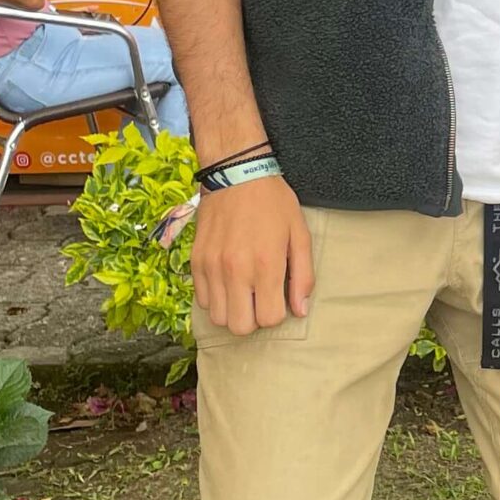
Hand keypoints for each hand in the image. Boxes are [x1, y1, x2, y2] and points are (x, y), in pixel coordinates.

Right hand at [192, 174, 312, 335]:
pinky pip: (201, 300)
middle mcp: (235, 270)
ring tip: (242, 290)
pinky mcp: (195, 261)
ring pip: (218, 317)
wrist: (236, 173)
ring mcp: (211, 267)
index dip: (276, 314)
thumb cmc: (273, 203)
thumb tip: (300, 310)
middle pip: (240, 327)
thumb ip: (303, 276)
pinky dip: (215, 298)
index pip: (269, 319)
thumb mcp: (300, 234)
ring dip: (232, 310)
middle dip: (253, 319)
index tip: (278, 297)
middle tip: (259, 298)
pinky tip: (227, 281)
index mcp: (266, 265)